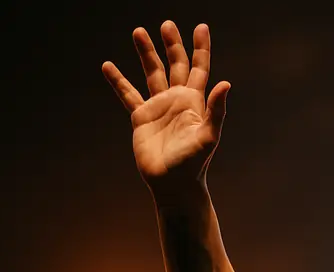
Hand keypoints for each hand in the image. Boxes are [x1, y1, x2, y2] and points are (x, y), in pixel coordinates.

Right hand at [102, 21, 229, 191]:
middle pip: (175, 65)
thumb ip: (216, 110)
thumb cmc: (194, 163)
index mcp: (195, 101)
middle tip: (167, 24)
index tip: (201, 27)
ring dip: (146, 53)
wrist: (173, 184)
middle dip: (172, 45)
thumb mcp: (208, 136)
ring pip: (152, 73)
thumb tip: (226, 83)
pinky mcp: (141, 117)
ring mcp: (159, 107)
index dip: (201, 48)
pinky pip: (127, 94)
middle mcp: (177, 100)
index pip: (199, 68)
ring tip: (138, 31)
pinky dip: (118, 81)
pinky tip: (108, 66)